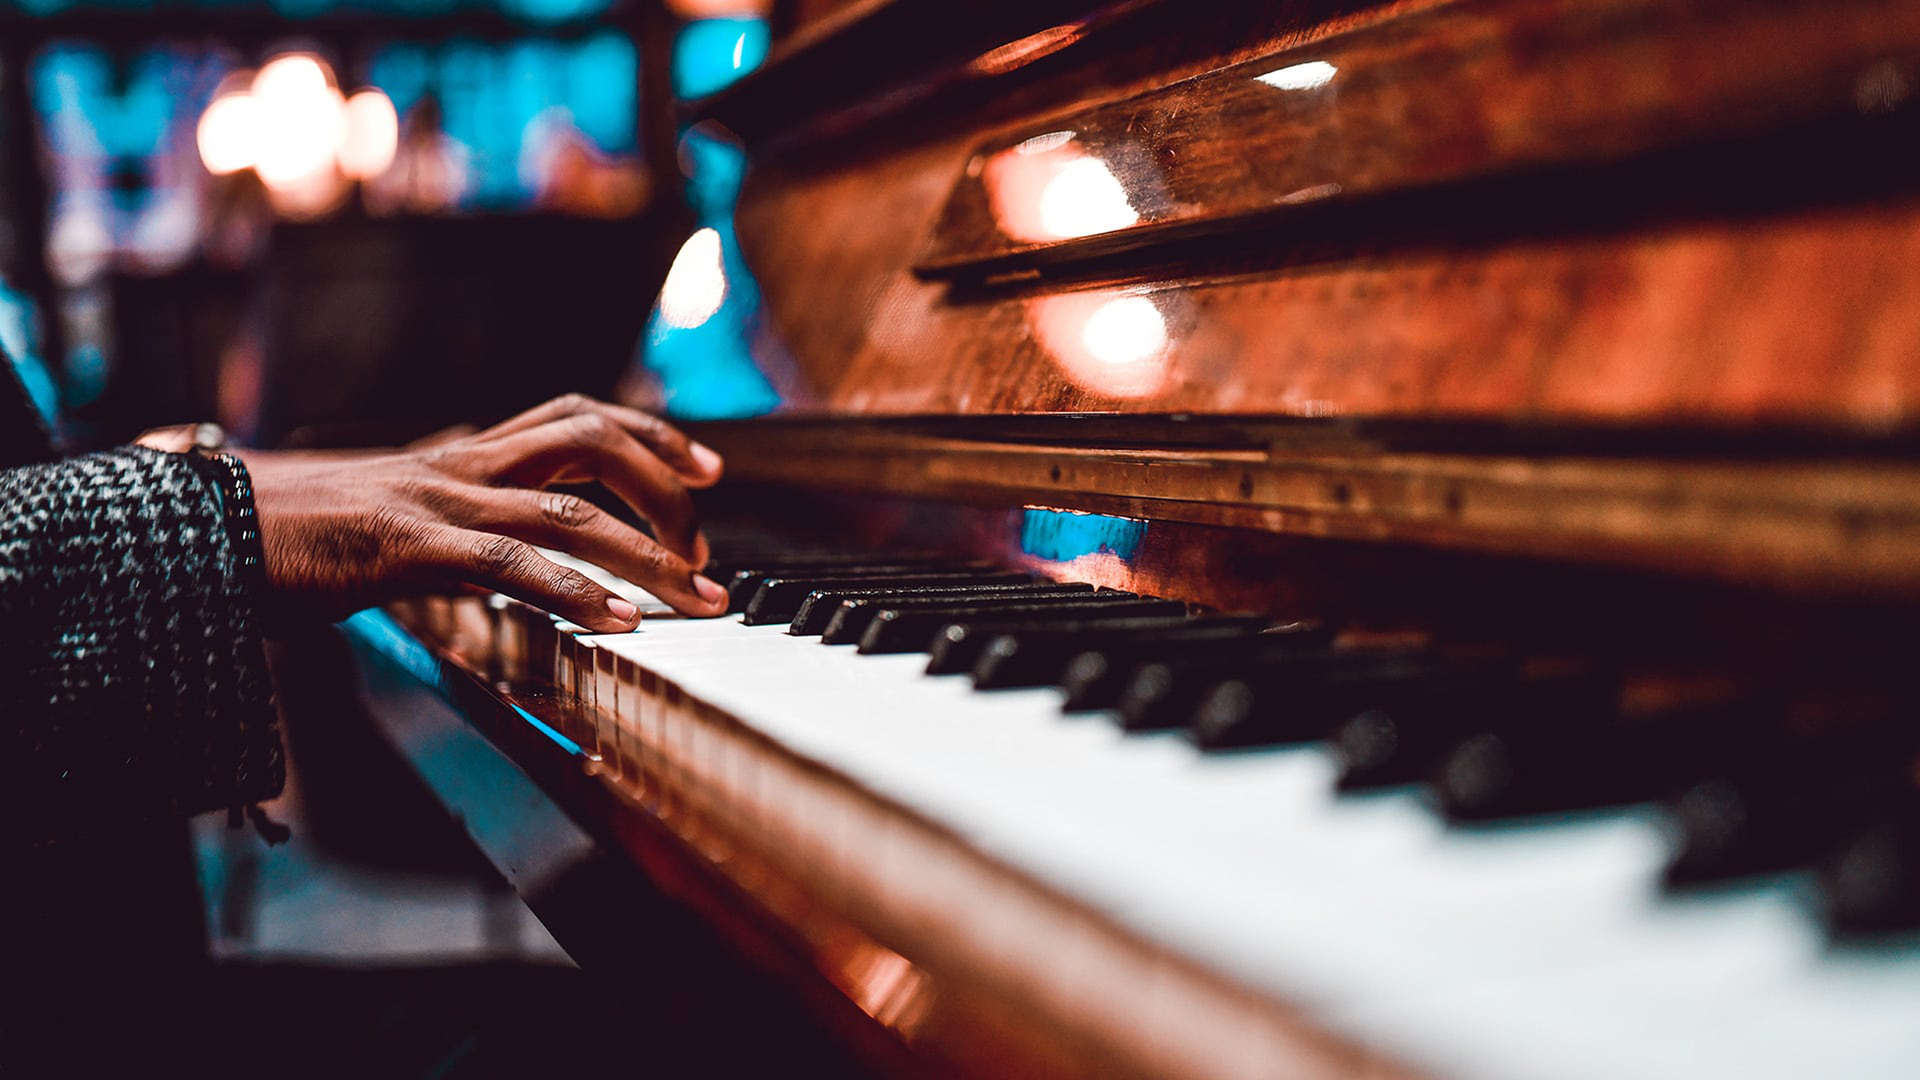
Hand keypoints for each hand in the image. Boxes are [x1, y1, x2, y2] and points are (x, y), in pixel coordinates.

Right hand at [241, 394, 728, 630]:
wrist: (199, 528)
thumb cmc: (292, 534)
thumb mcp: (393, 521)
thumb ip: (455, 527)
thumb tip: (507, 555)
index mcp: (459, 455)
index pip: (576, 417)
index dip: (649, 434)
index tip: (704, 469)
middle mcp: (458, 465)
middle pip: (591, 439)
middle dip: (666, 484)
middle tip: (709, 540)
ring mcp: (435, 502)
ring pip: (569, 507)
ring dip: (645, 552)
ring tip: (697, 593)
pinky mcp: (406, 547)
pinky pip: (509, 562)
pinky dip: (575, 591)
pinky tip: (619, 620)